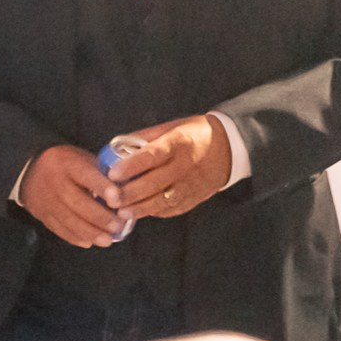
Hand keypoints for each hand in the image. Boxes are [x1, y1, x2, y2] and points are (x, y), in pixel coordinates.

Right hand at [19, 144, 121, 247]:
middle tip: (117, 226)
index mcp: (68, 164)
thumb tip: (127, 192)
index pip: (86, 175)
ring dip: (89, 232)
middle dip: (99, 217)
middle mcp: (54, 181)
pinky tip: (89, 242)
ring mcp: (46, 199)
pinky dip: (74, 237)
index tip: (118, 199)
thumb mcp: (84, 159)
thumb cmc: (68, 164)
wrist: (31, 170)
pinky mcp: (41, 214)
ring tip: (107, 240)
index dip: (102, 187)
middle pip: (76, 202)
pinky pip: (58, 228)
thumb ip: (102, 174)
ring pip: (67, 219)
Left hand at [103, 115, 232, 219]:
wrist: (231, 147)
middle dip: (130, 194)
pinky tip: (140, 213)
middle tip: (110, 199)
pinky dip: (155, 212)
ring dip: (140, 209)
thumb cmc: (193, 135)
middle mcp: (186, 165)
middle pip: (155, 183)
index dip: (131, 166)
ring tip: (121, 212)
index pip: (152, 156)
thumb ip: (143, 139)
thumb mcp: (170, 128)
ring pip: (163, 201)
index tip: (112, 174)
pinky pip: (173, 209)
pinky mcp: (196, 198)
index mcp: (179, 143)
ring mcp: (192, 184)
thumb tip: (114, 149)